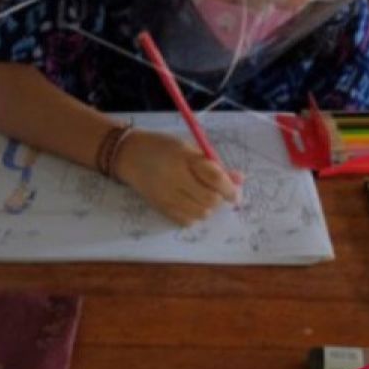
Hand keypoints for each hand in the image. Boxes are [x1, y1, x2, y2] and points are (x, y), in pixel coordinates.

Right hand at [114, 130, 243, 226]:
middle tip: (219, 192)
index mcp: (183, 158)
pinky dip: (194, 214)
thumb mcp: (189, 148)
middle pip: (209, 200)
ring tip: (202, 195)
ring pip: (201, 213)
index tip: (235, 192)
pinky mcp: (161, 208)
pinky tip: (190, 203)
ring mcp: (166, 197)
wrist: (129, 155)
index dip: (230, 188)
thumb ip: (213, 165)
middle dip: (220, 198)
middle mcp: (174, 179)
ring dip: (208, 207)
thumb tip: (239, 179)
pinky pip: (187, 221)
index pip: (214, 178)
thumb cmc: (162, 147)